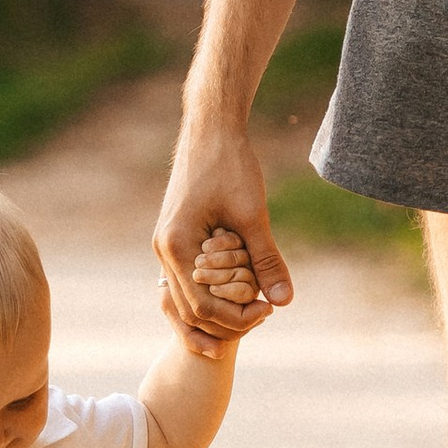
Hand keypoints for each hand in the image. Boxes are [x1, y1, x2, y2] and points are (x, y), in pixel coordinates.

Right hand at [154, 108, 294, 363]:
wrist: (211, 129)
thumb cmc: (230, 166)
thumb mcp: (253, 215)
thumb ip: (266, 260)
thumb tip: (284, 302)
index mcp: (176, 247)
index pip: (202, 307)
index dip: (236, 317)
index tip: (268, 310)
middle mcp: (163, 249)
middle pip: (190, 308)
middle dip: (226, 318)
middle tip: (264, 313)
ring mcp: (166, 243)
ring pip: (187, 295)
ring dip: (218, 306)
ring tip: (254, 305)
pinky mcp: (176, 235)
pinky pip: (189, 276)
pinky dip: (212, 287)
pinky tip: (240, 282)